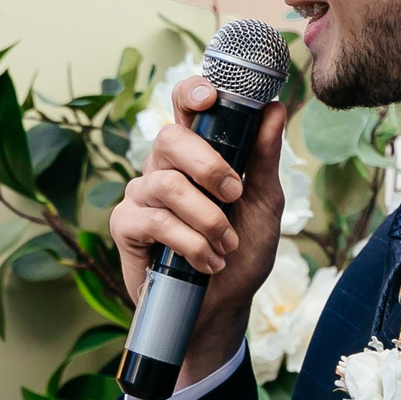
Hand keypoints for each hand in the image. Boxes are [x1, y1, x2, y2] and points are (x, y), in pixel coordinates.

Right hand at [109, 82, 286, 386]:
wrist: (222, 306)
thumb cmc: (241, 251)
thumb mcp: (264, 203)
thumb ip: (264, 158)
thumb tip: (274, 109)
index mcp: (196, 152)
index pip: (184, 107)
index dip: (191, 93)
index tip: (210, 99)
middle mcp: (164, 167)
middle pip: (169, 138)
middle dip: (208, 165)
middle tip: (235, 193)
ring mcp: (141, 195)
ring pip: (166, 185)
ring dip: (207, 218)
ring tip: (227, 245)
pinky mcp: (126, 226)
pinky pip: (154, 221)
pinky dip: (189, 243)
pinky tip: (206, 262)